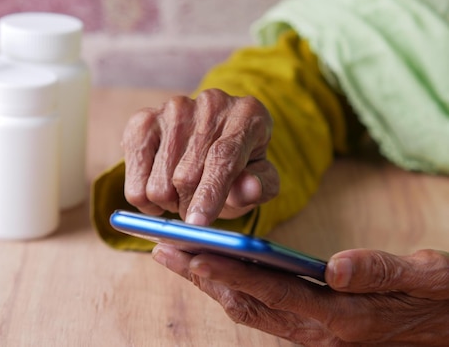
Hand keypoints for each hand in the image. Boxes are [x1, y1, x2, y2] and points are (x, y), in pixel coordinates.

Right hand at [121, 89, 278, 225]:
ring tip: (181, 194)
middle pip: (186, 176)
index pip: (222, 157)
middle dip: (189, 206)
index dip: (209, 193)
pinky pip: (133, 177)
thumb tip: (249, 190)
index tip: (197, 224)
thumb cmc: (240, 165)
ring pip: (158, 184)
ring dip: (168, 203)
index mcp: (248, 114)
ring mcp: (173, 108)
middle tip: (197, 209)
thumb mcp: (260, 178)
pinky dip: (144, 198)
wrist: (212, 139)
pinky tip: (159, 188)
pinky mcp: (143, 120)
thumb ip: (260, 187)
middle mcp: (210, 103)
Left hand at [152, 245, 448, 345]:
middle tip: (161, 249)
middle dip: (201, 277)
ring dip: (209, 283)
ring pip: (248, 309)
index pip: (275, 294)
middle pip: (247, 304)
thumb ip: (382, 273)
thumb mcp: (429, 280)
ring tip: (175, 255)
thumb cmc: (443, 301)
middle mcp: (320, 333)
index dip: (232, 274)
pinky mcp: (313, 326)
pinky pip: (262, 309)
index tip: (193, 255)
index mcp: (345, 320)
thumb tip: (332, 267)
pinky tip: (215, 269)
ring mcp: (314, 333)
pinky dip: (232, 288)